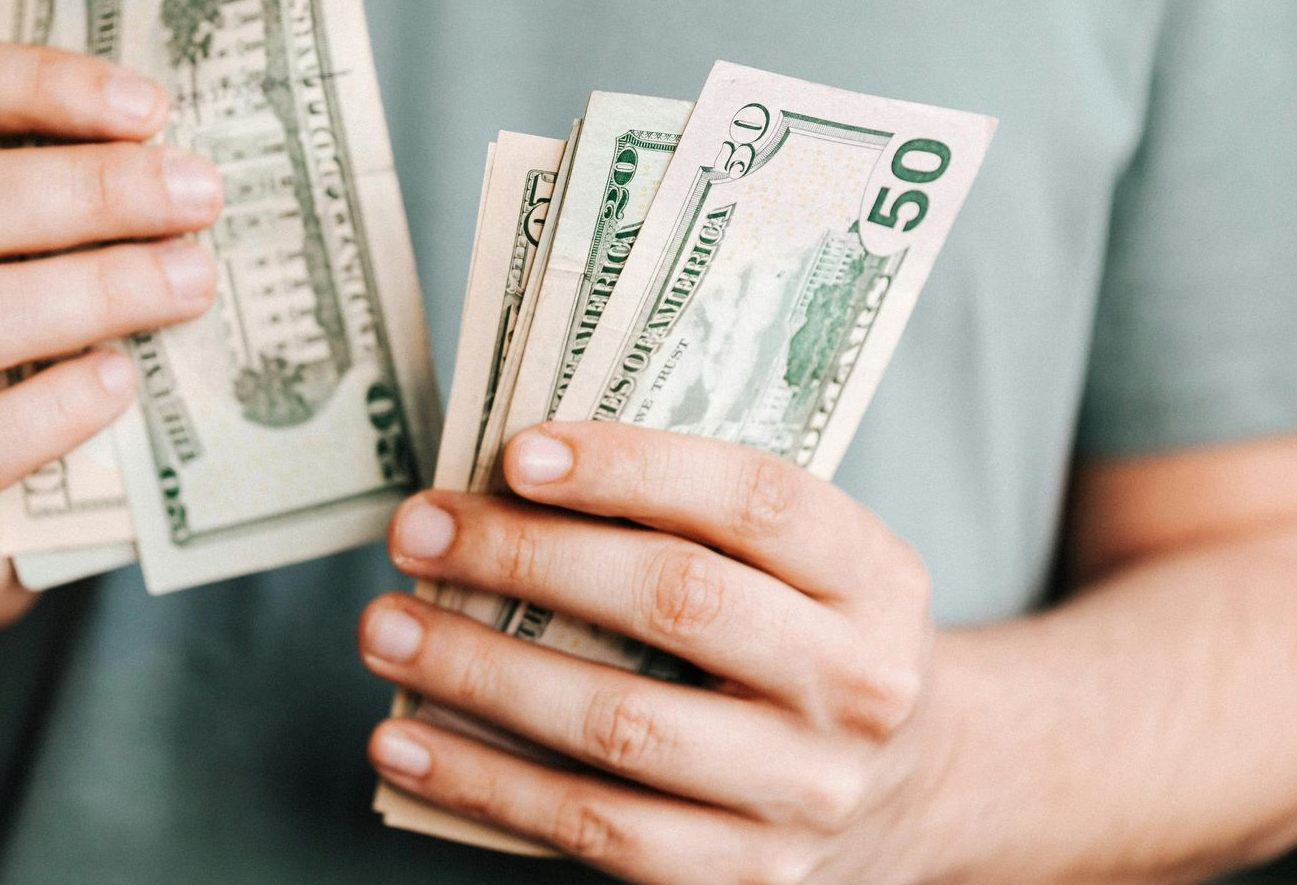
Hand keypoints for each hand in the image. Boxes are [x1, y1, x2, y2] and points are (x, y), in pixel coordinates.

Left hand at [361, 422, 940, 884]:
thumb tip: (505, 480)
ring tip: (384, 630)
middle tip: (416, 532)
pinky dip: (483, 783)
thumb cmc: (806, 640)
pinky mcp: (745, 878)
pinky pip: (593, 829)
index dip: (632, 467)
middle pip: (678, 603)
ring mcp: (804, 793)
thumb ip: (696, 519)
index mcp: (875, 578)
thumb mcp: (806, 567)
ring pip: (620, 726)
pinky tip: (404, 744)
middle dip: (526, 559)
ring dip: (479, 674)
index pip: (755, 499)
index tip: (516, 453)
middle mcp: (857, 685)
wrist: (912, 791)